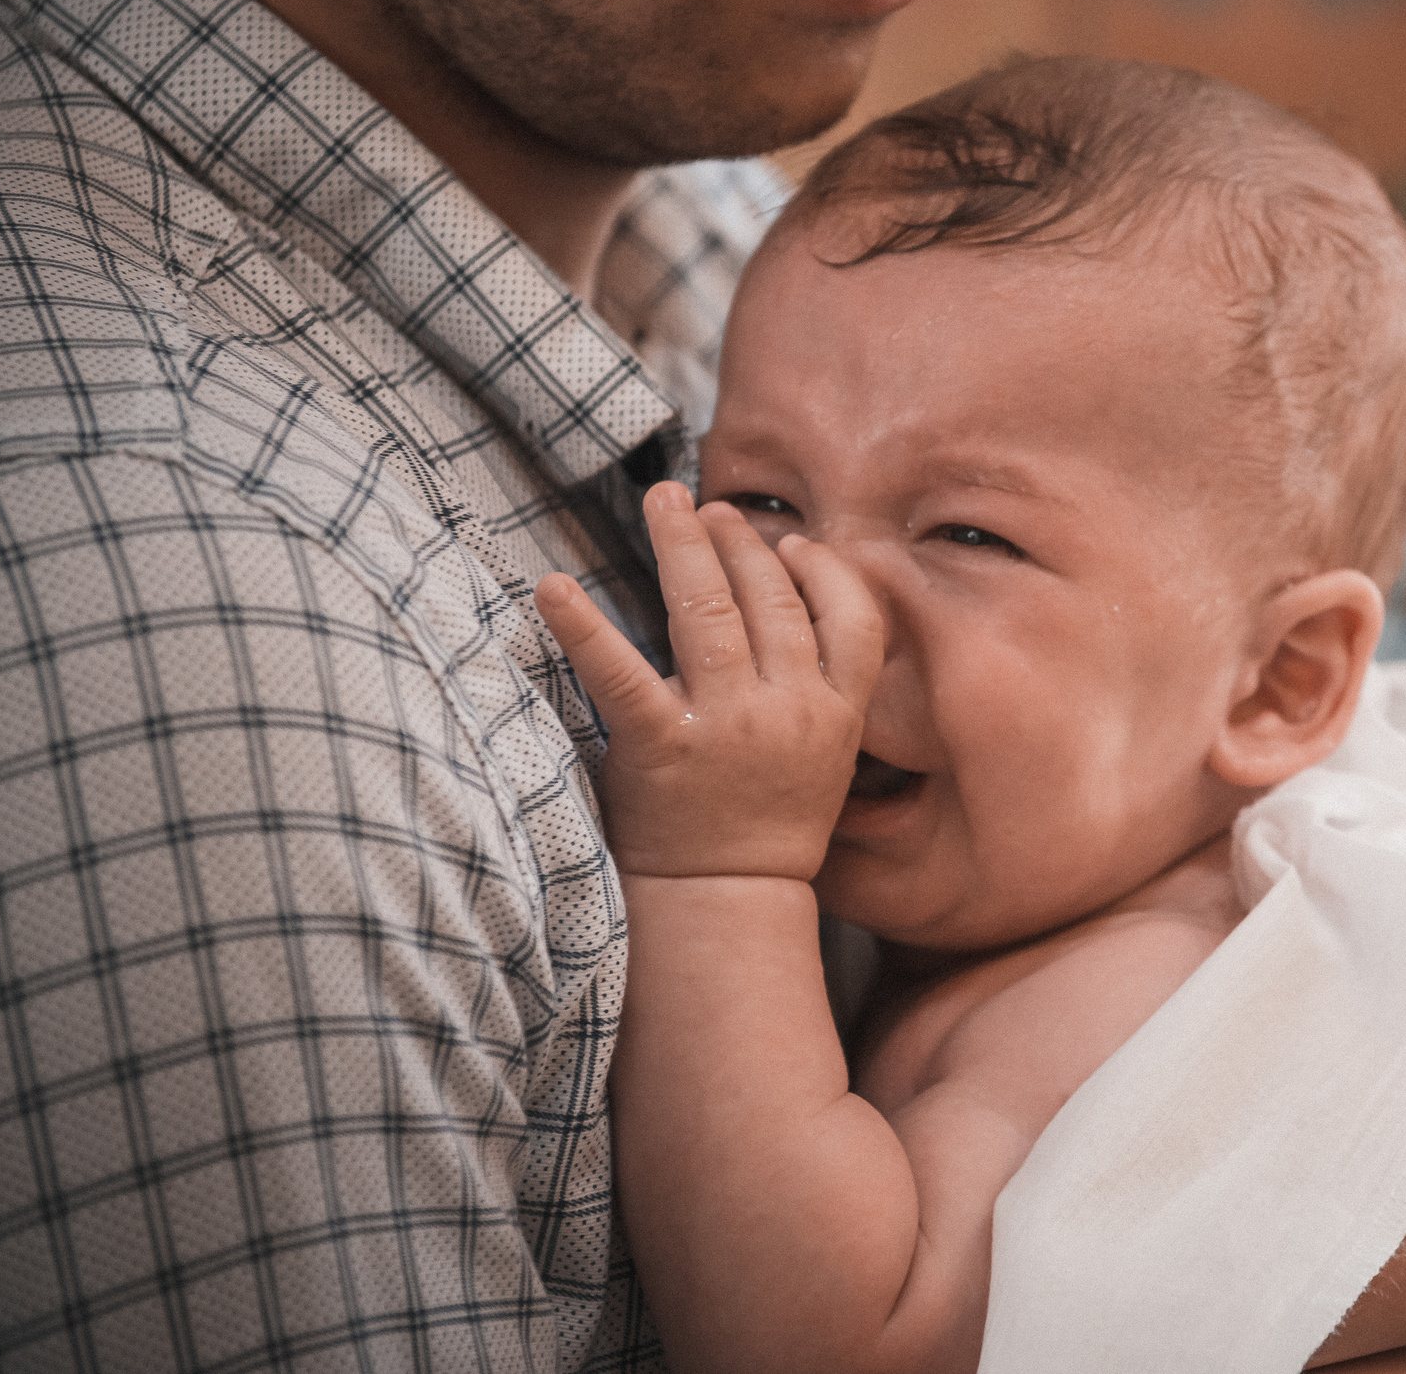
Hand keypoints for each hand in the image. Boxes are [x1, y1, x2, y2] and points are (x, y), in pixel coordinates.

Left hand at [534, 481, 883, 880]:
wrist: (728, 902)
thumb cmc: (770, 822)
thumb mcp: (827, 754)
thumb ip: (818, 685)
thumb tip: (787, 606)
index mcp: (839, 712)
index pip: (854, 617)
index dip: (824, 569)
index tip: (790, 543)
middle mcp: (791, 708)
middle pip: (772, 597)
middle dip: (739, 540)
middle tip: (710, 506)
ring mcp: (729, 724)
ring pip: (713, 609)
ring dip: (687, 545)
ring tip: (669, 505)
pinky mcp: (663, 745)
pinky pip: (620, 673)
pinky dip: (582, 627)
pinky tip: (551, 588)